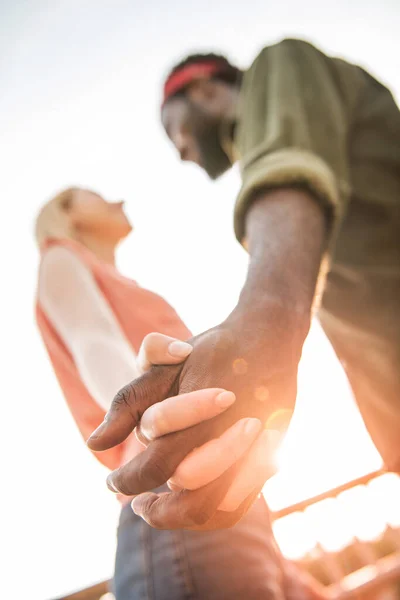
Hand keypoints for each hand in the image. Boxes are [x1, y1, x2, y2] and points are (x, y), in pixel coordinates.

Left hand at [88, 313, 299, 529]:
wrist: (268, 337)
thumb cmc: (211, 350)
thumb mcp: (164, 366)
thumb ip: (128, 403)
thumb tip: (94, 445)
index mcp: (198, 408)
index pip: (156, 462)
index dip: (128, 480)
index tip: (111, 483)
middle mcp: (227, 430)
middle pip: (184, 487)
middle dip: (152, 503)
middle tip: (133, 504)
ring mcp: (253, 446)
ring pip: (212, 506)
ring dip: (177, 517)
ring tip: (155, 511)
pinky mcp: (269, 456)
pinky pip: (237, 505)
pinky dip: (207, 516)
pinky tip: (188, 503)